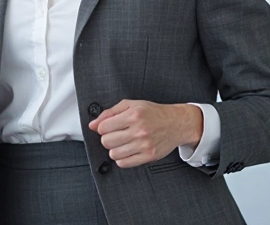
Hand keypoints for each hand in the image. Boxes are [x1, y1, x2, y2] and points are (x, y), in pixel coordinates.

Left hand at [88, 100, 202, 167]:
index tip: (108, 127)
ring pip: (113, 154)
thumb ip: (110, 112)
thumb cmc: (154, 113)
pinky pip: (124, 163)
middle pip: (106, 142)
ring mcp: (144, 145)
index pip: (103, 127)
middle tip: (115, 135)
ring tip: (123, 143)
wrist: (176, 123)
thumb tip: (93, 124)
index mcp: (133, 115)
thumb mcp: (131, 105)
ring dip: (115, 149)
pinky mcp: (149, 156)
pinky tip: (128, 150)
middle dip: (107, 138)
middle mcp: (139, 130)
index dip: (103, 128)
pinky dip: (122, 158)